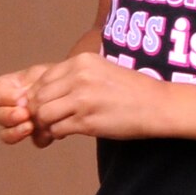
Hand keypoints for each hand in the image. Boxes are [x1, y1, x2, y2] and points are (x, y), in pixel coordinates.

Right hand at [0, 66, 55, 148]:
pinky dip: (39, 138)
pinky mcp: (39, 134)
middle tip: (24, 114)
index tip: (20, 99)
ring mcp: (23, 123)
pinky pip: (32, 141)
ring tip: (30, 126)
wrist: (77, 88)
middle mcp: (11, 107)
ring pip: (7, 134)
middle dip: (9, 116)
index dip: (5, 98)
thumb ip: (31, 85)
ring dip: (16, 131)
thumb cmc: (59, 76)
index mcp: (9, 88)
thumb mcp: (44, 73)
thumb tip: (21, 102)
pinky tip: (47, 133)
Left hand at [28, 53, 159, 143]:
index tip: (44, 104)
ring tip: (55, 126)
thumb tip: (46, 90)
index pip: (43, 78)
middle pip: (38, 96)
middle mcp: (79, 77)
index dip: (38, 94)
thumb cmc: (130, 90)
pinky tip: (67, 132)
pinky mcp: (87, 121)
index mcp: (81, 61)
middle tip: (45, 119)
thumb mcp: (100, 70)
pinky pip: (57, 129)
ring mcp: (82, 99)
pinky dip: (56, 133)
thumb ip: (74, 76)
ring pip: (43, 113)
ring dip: (45, 123)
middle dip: (37, 110)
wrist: (158, 105)